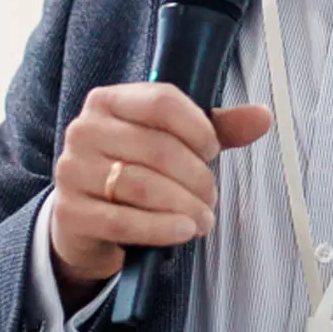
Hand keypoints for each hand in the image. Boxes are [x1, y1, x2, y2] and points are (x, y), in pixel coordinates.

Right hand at [49, 82, 271, 302]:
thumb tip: (263, 117)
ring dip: (185, 205)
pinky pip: (123, 220)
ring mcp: (72, 171)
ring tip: (203, 218)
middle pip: (158, 148)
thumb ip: (216, 128)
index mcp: (108, 101)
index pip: (161, 100)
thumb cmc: (134, 172)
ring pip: (143, 185)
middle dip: (197, 177)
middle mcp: (84, 130)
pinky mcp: (70, 212)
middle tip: (212, 197)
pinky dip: (161, 228)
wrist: (86, 221)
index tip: (213, 151)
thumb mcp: (173, 143)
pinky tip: (184, 231)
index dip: (198, 127)